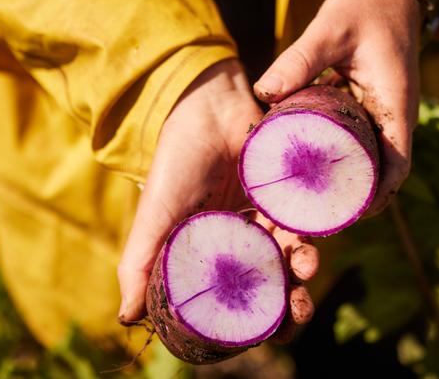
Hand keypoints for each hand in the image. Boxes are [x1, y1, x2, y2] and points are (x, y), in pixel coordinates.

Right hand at [117, 59, 318, 341]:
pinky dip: (309, 231)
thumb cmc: (177, 161)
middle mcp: (238, 237)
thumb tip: (127, 319)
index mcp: (208, 250)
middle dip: (287, 299)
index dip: (251, 319)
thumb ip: (141, 262)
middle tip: (298, 310)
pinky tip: (311, 238)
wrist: (207, 105)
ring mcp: (263, 213)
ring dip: (302, 267)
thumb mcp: (156, 214)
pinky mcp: (285, 191)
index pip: (232, 296)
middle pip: (268, 280)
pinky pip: (303, 218)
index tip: (266, 331)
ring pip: (290, 252)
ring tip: (306, 265)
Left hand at [254, 0, 420, 214]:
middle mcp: (393, 117)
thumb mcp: (331, 28)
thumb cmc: (366, 8)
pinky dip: (337, 156)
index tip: (344, 214)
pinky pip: (356, 141)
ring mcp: (382, 115)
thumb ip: (300, 58)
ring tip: (306, 198)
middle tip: (312, 214)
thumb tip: (264, 93)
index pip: (395, 166)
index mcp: (395, 105)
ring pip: (367, 160)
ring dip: (344, 180)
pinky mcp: (369, 109)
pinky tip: (307, 162)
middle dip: (352, 197)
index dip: (374, 196)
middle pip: (379, 173)